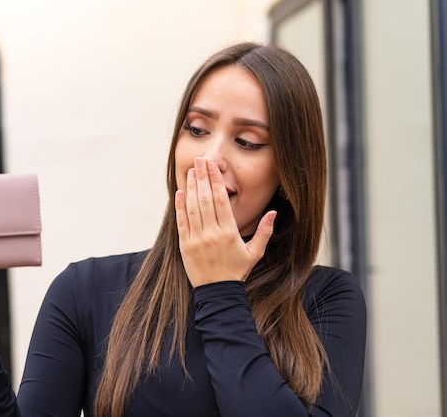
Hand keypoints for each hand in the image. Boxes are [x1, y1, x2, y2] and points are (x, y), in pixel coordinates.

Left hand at [175, 158, 275, 286]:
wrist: (218, 293)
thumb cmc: (237, 271)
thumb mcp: (255, 252)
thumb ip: (265, 231)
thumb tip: (273, 212)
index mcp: (230, 232)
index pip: (221, 200)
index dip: (216, 181)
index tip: (213, 166)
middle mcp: (212, 234)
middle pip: (206, 199)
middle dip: (203, 177)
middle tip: (200, 160)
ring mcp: (197, 239)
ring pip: (192, 208)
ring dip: (191, 187)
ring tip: (192, 171)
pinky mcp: (185, 246)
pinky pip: (182, 222)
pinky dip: (179, 206)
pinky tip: (180, 192)